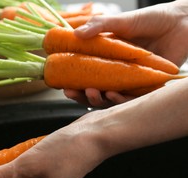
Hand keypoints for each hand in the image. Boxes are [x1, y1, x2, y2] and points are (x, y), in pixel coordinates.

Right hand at [64, 1, 187, 107]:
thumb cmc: (151, 19)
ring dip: (97, 99)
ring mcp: (130, 81)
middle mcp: (116, 73)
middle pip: (94, 91)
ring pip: (109, 99)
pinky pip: (130, 100)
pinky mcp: (146, 88)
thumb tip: (75, 34)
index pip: (85, 75)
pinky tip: (112, 94)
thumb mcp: (121, 21)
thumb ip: (99, 26)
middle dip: (80, 96)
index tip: (61, 84)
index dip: (72, 82)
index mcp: (106, 59)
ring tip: (92, 92)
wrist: (182, 21)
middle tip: (71, 92)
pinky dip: (119, 100)